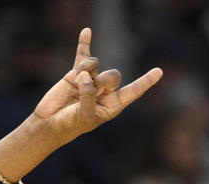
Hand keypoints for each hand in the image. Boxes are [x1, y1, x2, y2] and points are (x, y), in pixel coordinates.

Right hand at [0, 28, 161, 183]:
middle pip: (114, 75)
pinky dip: (84, 43)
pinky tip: (87, 32)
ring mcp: (90, 80)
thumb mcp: (85, 116)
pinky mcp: (75, 73)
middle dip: (103, 81)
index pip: (133, 91)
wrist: (49, 122)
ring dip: (86, 72)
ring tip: (76, 86)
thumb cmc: (70, 125)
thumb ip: (89, 97)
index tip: (159, 71)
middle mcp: (104, 91)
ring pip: (96, 65)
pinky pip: (83, 55)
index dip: (146, 82)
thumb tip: (86, 76)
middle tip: (89, 90)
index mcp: (113, 104)